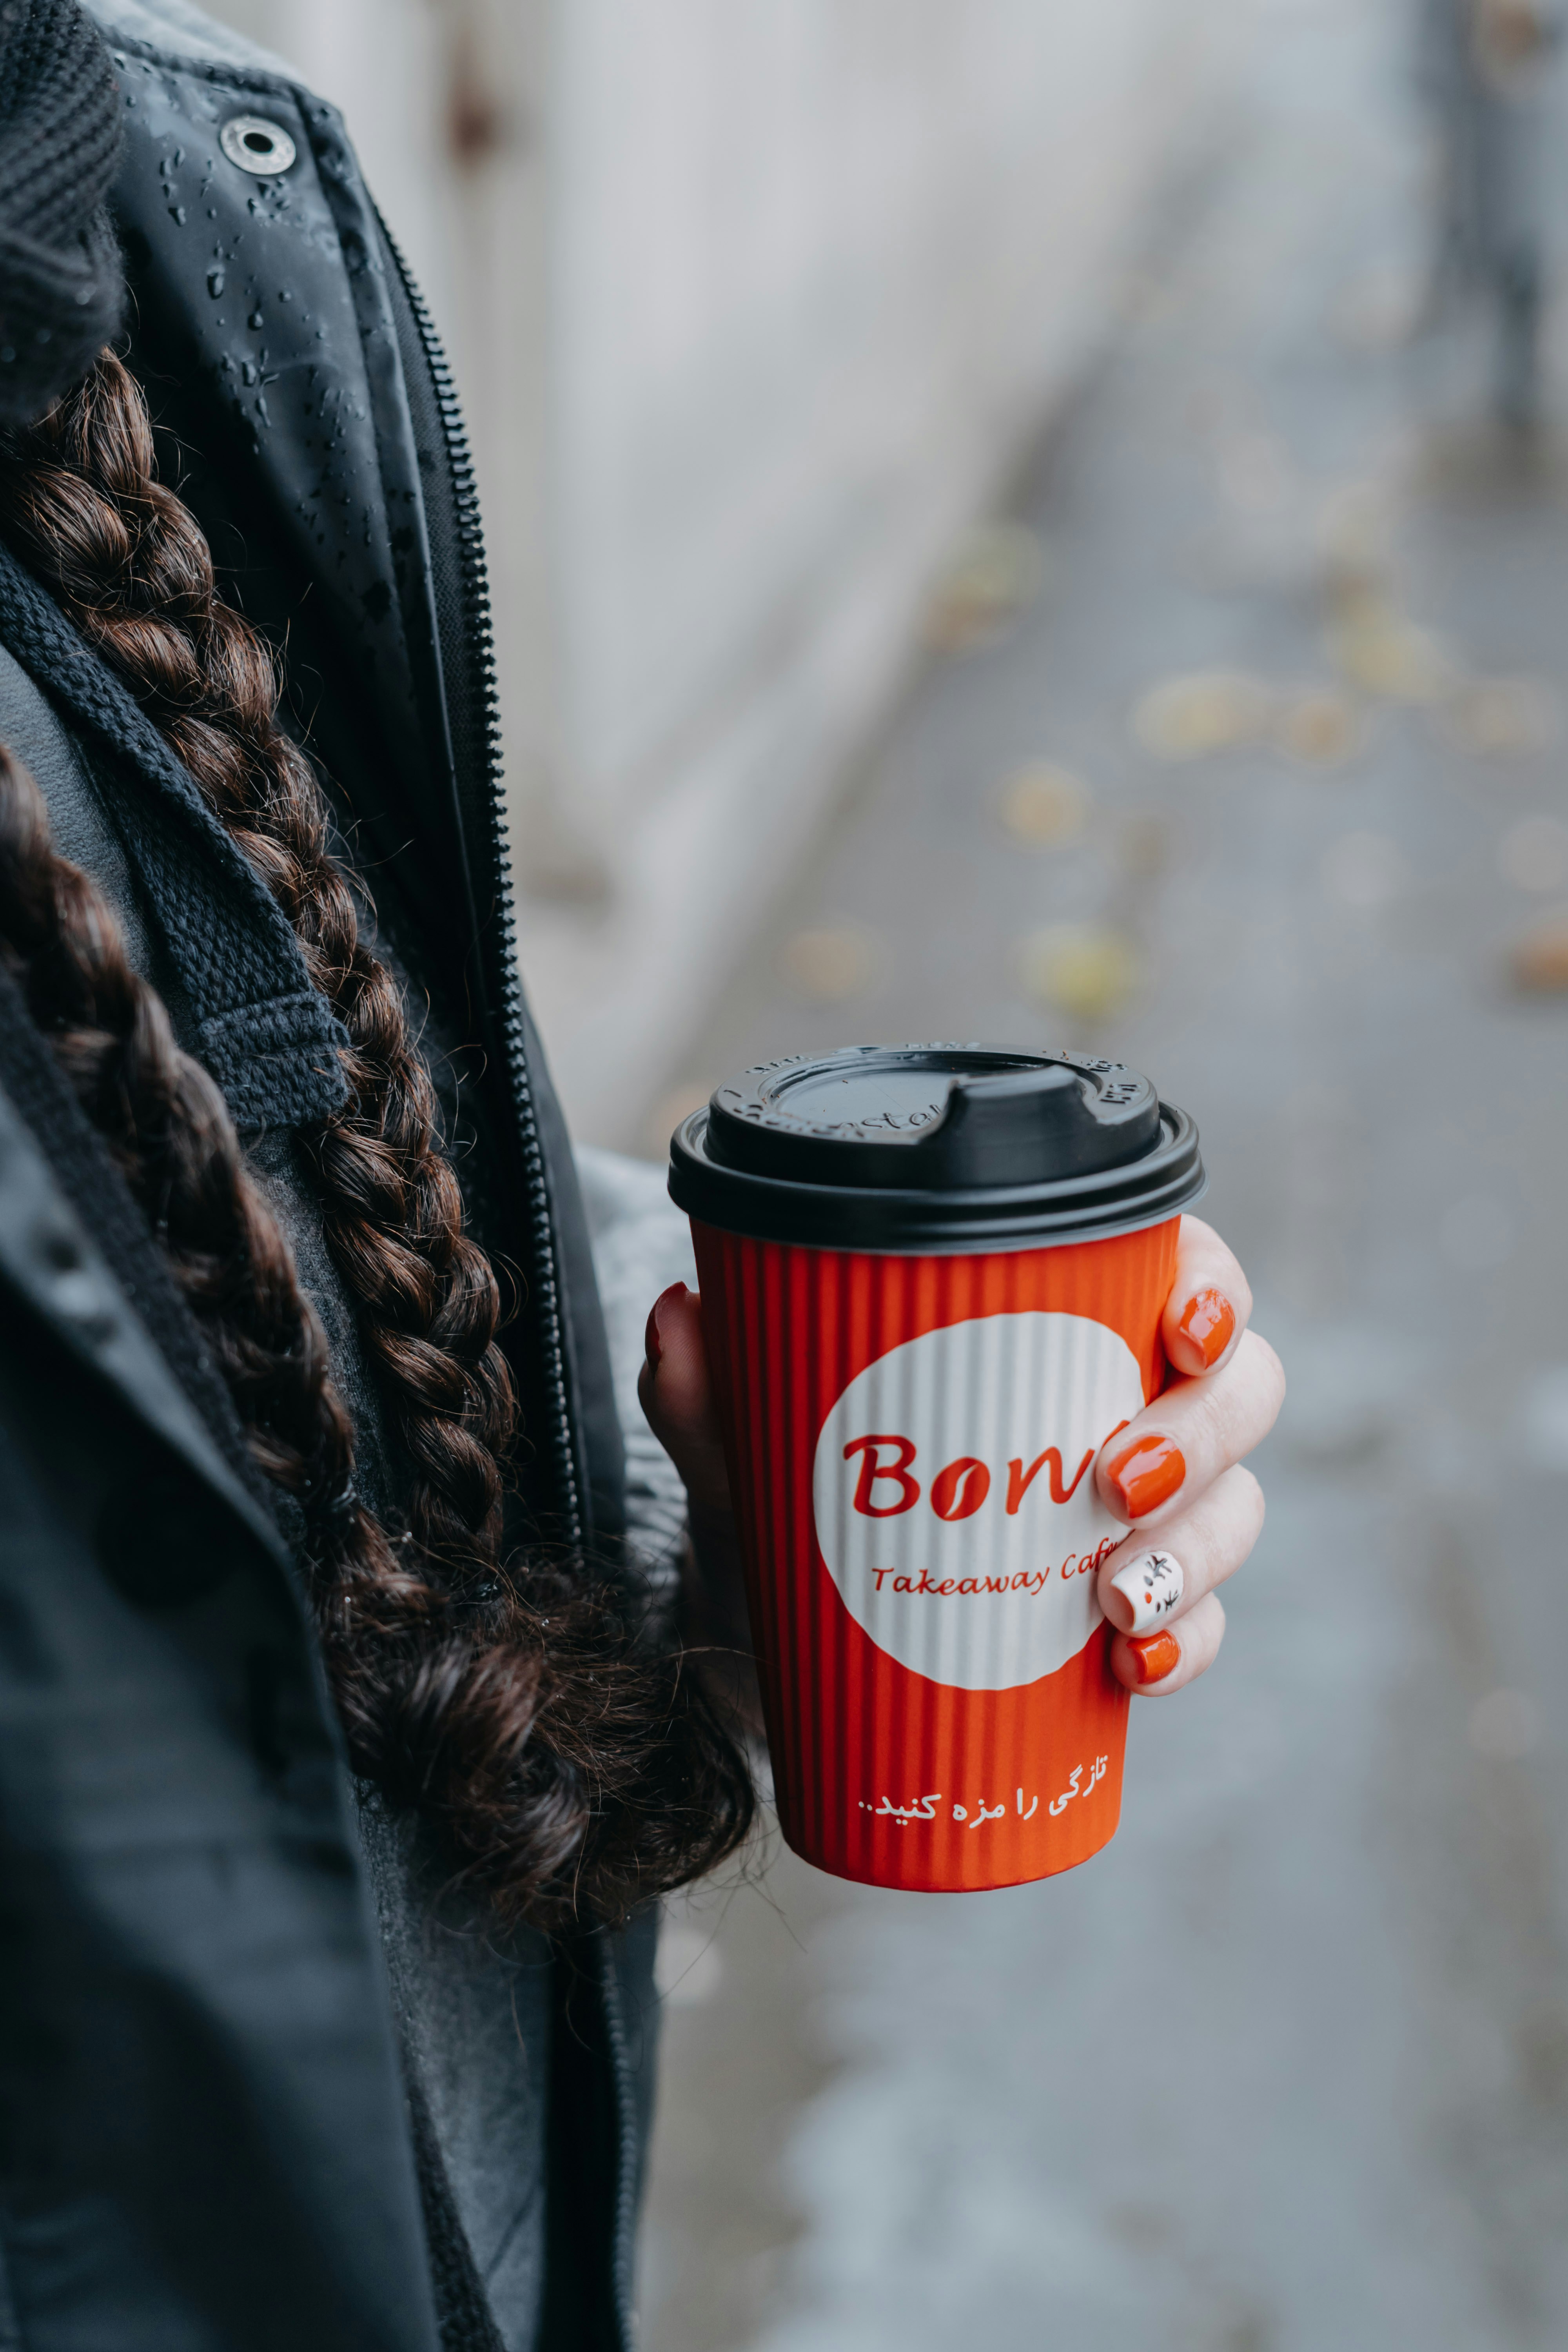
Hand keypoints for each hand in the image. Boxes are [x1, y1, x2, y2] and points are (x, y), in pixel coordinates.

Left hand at [638, 1213, 1283, 1703]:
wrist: (790, 1643)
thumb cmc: (802, 1501)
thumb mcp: (748, 1451)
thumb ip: (709, 1392)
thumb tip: (679, 1313)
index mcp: (1069, 1326)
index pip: (1186, 1274)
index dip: (1214, 1292)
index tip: (1179, 1331)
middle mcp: (1131, 1407)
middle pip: (1240, 1393)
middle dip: (1202, 1437)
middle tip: (1112, 1480)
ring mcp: (1148, 1517)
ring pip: (1233, 1509)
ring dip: (1196, 1552)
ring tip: (1113, 1601)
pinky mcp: (1141, 1615)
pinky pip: (1203, 1626)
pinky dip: (1185, 1647)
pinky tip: (1133, 1670)